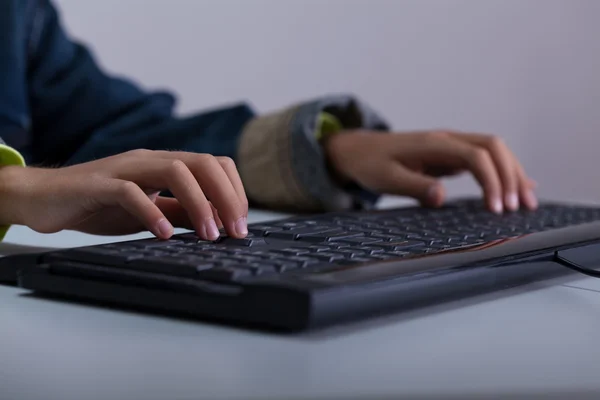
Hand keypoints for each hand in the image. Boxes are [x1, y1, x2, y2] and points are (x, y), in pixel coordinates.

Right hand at [0, 150, 247, 239]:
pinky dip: (152, 212)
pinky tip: (164, 235)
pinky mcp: (99, 184)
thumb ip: (181, 213)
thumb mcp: (150, 212)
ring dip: (199, 203)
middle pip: (202, 163)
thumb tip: (217, 223)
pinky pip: (131, 191)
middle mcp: (149, 161)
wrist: (45, 198)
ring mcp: (125, 169)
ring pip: (175, 170)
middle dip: (227, 197)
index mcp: (165, 164)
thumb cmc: (99, 205)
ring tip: (209, 236)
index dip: (234, 190)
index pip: (214, 164)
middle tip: (236, 231)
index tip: (241, 223)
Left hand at [323, 130, 537, 212]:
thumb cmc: (370, 164)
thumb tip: (442, 198)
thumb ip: (414, 186)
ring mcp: (451, 145)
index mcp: (433, 143)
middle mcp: (447, 139)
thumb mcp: (386, 179)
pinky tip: (517, 188)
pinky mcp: (450, 155)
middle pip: (493, 147)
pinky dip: (502, 173)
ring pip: (493, 151)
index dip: (491, 181)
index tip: (495, 210)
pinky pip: (484, 159)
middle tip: (520, 208)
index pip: (475, 155)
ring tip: (526, 203)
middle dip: (511, 175)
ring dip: (512, 173)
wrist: (357, 150)